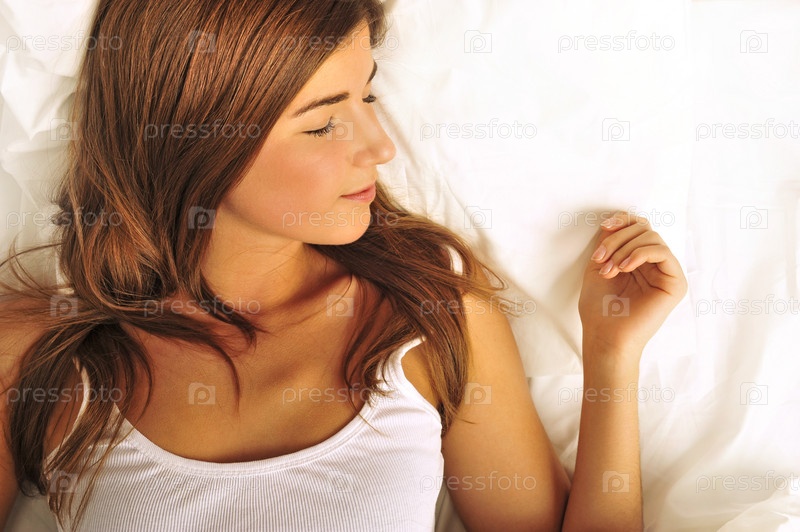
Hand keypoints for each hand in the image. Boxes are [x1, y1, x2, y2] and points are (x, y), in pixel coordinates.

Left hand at [578, 211, 687, 358]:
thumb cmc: (599, 308)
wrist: (605, 336)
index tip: (603, 227)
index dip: (622, 221)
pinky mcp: (675, 283)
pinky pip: (663, 252)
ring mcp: (667, 273)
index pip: (637, 226)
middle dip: (617, 239)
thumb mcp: (599, 265)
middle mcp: (655, 265)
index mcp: (638, 260)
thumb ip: (610, 241)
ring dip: (624, 248)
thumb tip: (619, 219)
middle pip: (643, 229)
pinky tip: (624, 268)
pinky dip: (640, 254)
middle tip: (600, 259)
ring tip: (609, 269)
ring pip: (652, 237)